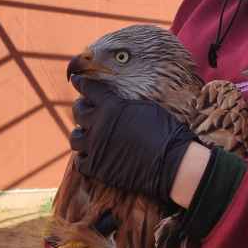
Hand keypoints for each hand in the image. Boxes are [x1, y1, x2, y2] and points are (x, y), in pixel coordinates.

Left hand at [70, 76, 197, 202]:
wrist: (172, 163)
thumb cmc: (166, 132)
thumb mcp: (146, 107)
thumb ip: (124, 104)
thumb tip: (115, 101)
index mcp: (111, 106)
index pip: (89, 89)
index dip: (81, 83)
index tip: (76, 79)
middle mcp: (99, 125)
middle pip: (78, 112)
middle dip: (81, 108)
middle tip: (85, 109)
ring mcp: (96, 148)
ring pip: (75, 138)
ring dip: (80, 134)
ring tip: (85, 134)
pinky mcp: (97, 168)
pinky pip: (80, 162)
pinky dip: (83, 157)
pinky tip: (89, 155)